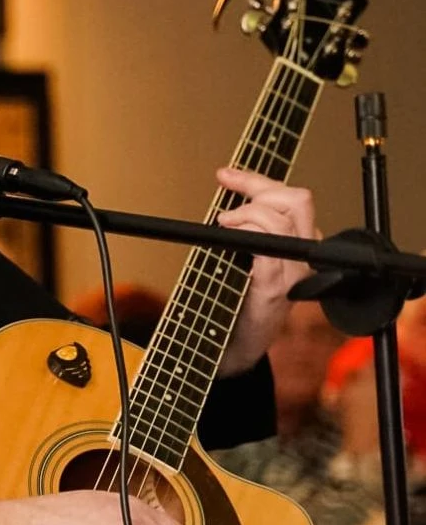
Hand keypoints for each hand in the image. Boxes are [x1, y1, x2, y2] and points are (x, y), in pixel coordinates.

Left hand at [215, 167, 316, 375]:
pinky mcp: (274, 291)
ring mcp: (291, 275)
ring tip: (223, 220)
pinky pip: (269, 253)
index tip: (226, 174)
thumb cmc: (238, 307)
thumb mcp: (246, 263)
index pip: (293, 199)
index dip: (258, 180)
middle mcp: (302, 258)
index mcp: (298, 247)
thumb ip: (248, 236)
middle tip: (225, 191)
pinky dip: (248, 236)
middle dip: (257, 187)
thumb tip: (226, 204)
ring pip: (284, 222)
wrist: (236, 350)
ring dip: (248, 213)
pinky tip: (228, 237)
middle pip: (297, 201)